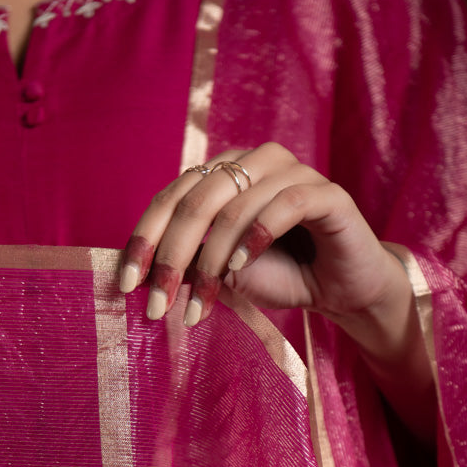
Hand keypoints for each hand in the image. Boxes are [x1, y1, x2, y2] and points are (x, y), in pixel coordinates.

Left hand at [119, 142, 408, 333]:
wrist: (340, 287)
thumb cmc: (279, 275)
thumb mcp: (220, 273)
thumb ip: (186, 265)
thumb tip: (137, 276)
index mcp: (225, 173)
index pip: (172, 197)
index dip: (145, 239)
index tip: (126, 284)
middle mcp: (255, 162)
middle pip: (197, 200)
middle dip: (171, 258)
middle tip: (157, 305)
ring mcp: (293, 172)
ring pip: (236, 206)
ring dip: (211, 262)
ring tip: (201, 304)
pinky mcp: (328, 193)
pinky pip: (285, 204)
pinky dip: (257, 236)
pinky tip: (239, 268)